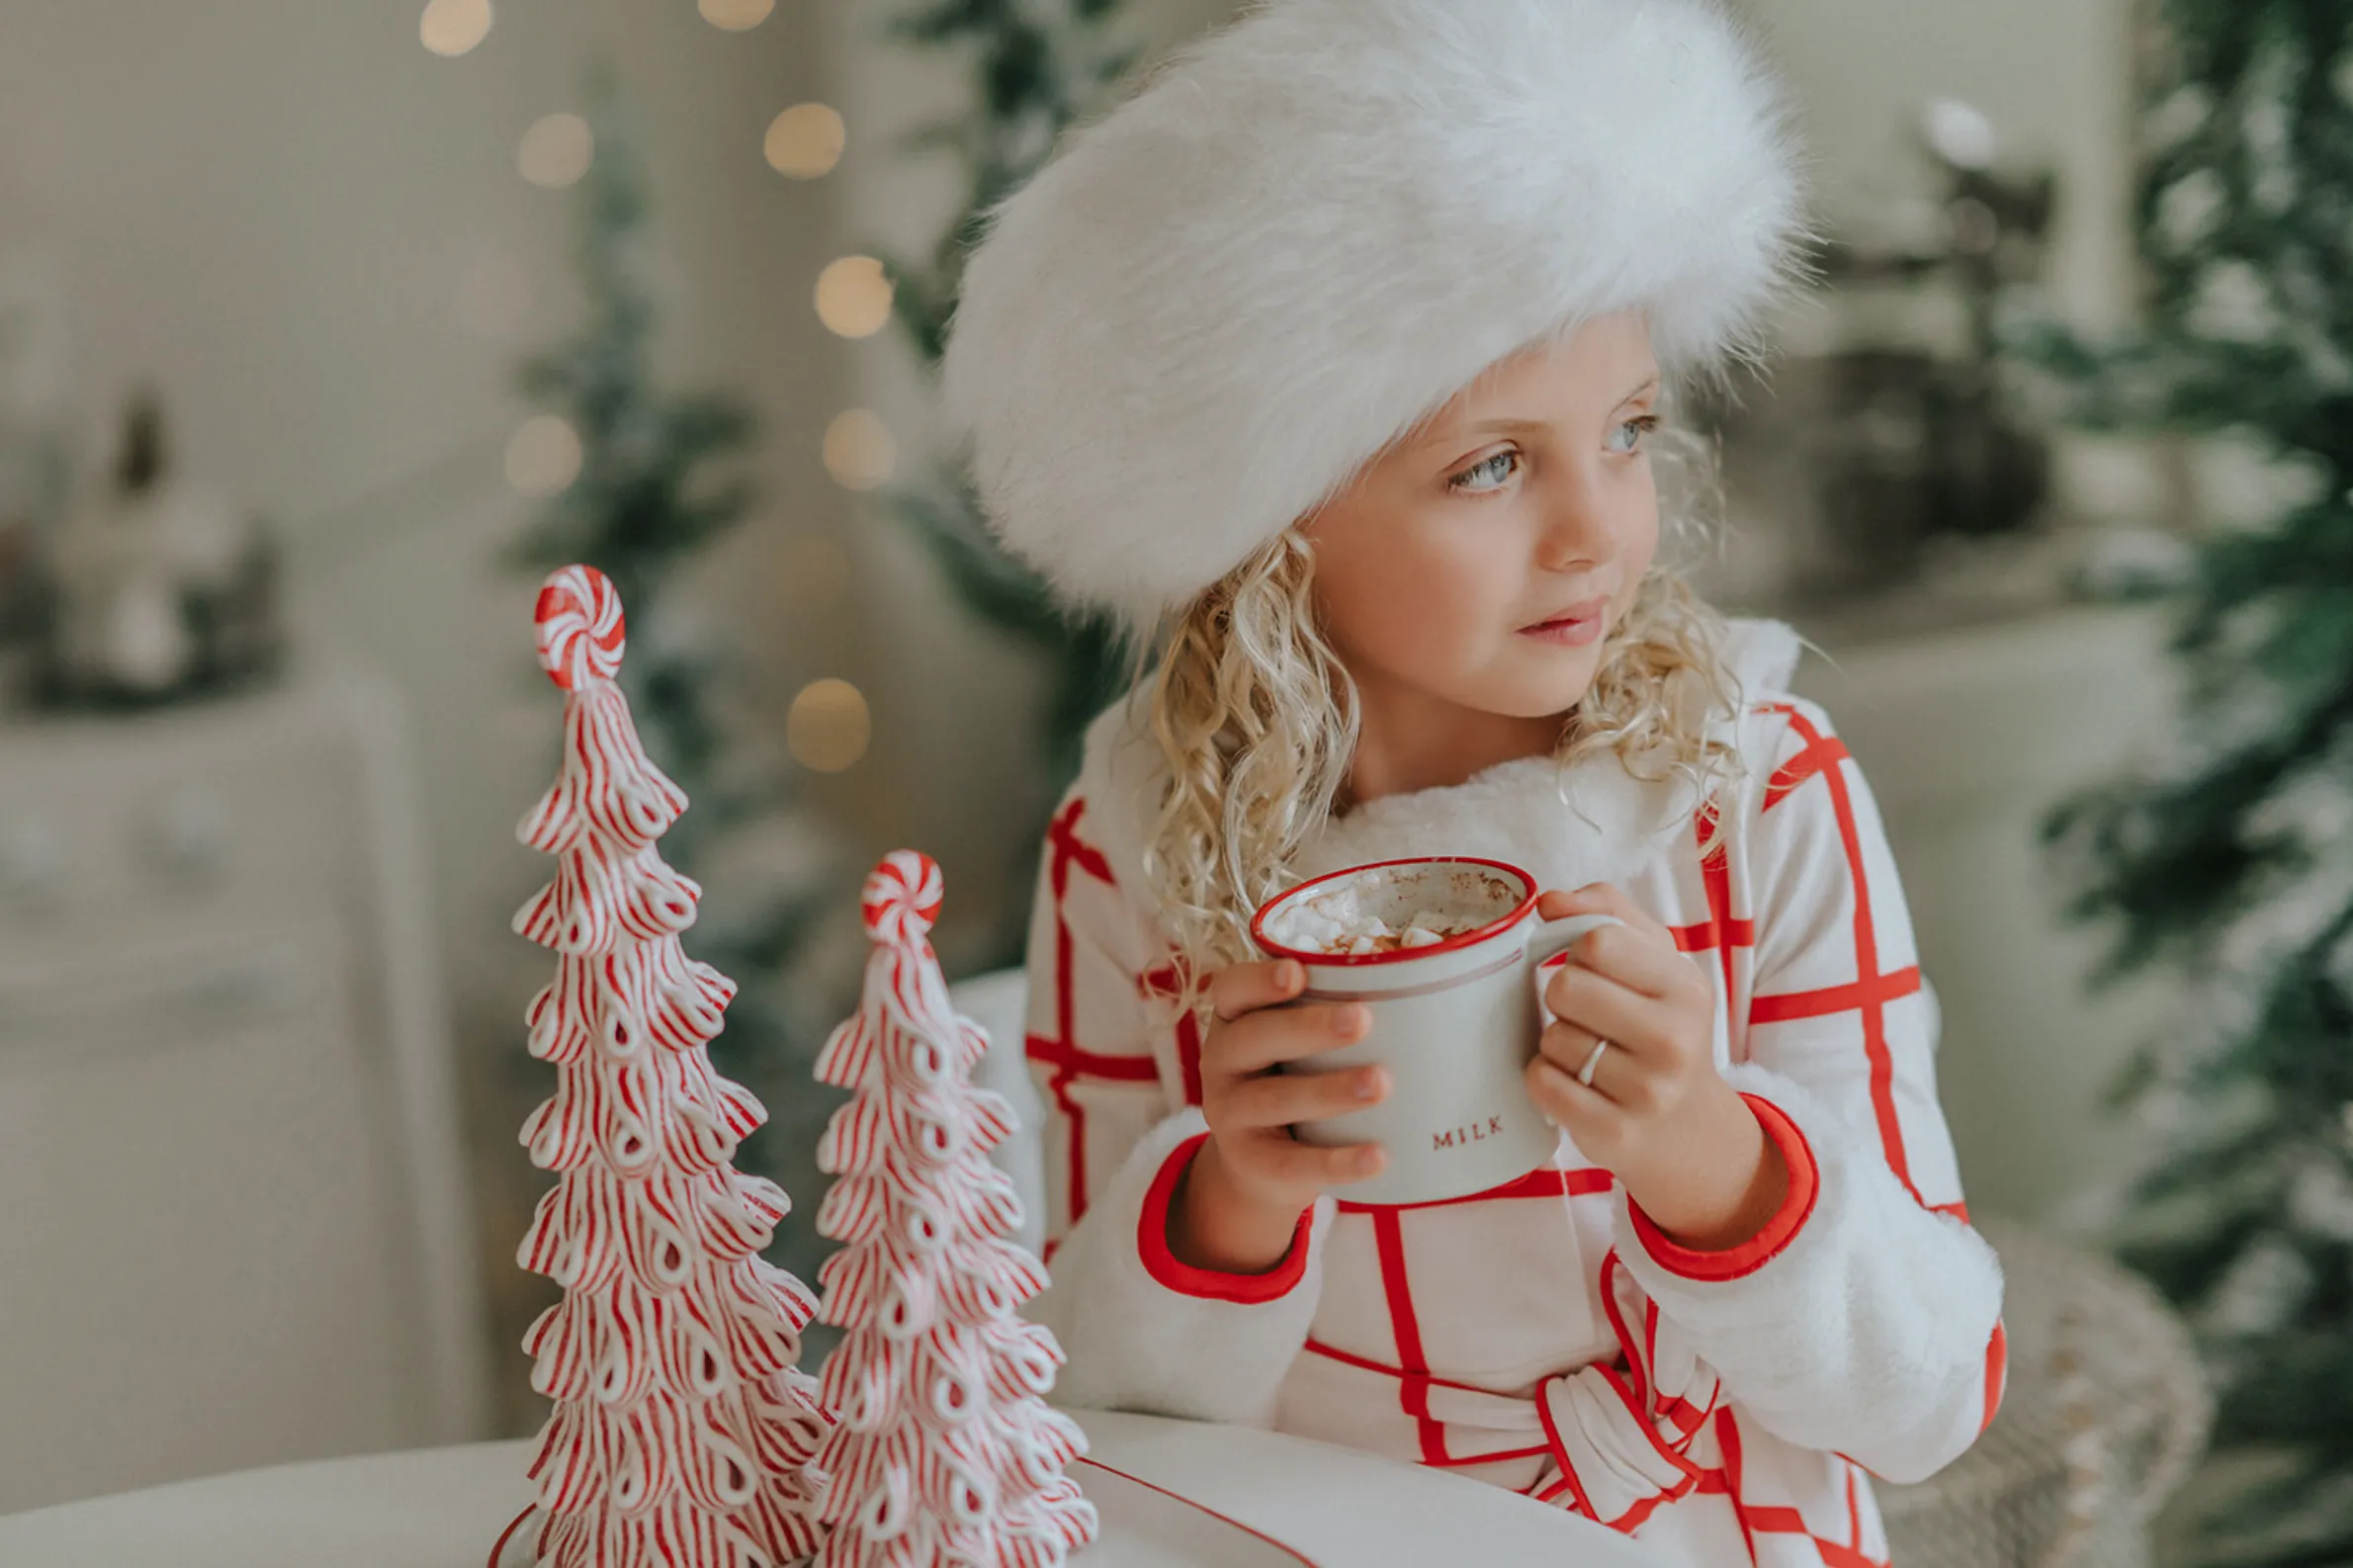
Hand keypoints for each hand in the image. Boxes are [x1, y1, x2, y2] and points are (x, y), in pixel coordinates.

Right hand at [1170, 957, 1388, 1272]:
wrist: (1258, 1162)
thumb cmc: (1295, 1077)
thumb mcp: (1296, 1042)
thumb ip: (1337, 1011)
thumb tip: (1440, 984)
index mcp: (1234, 1019)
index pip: (1232, 989)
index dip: (1259, 979)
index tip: (1298, 971)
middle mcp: (1222, 1061)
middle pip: (1255, 1038)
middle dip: (1310, 1027)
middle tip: (1364, 1020)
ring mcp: (1231, 1114)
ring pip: (1274, 1099)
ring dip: (1329, 1090)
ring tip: (1381, 1083)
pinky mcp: (1251, 1163)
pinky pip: (1293, 1163)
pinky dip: (1338, 1161)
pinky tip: (1378, 1156)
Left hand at [1524, 884, 1785, 1250]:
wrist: (1686, 1125)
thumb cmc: (1659, 1025)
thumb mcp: (1654, 960)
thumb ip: (1605, 911)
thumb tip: (1549, 901)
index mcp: (1686, 987)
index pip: (1598, 940)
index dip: (1579, 950)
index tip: (1594, 969)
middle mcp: (1675, 1040)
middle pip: (1565, 988)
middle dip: (1563, 997)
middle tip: (1588, 1016)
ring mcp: (1647, 1092)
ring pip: (1551, 1039)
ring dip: (1557, 1042)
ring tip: (1590, 1053)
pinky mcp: (1613, 1133)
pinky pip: (1542, 1082)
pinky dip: (1544, 1077)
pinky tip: (1573, 1082)